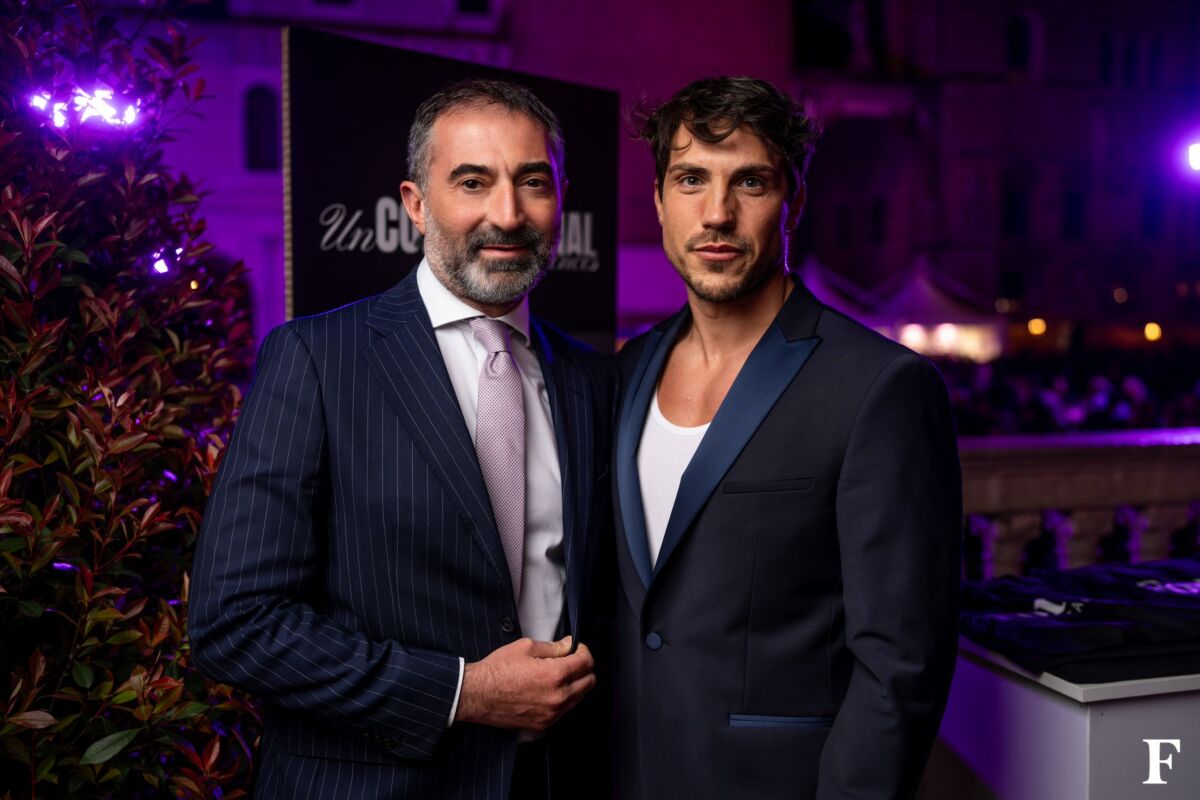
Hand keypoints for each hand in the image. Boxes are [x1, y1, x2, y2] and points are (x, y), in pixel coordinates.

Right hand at [454, 636, 594, 730]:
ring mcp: (552, 713)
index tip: (576, 648)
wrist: (477, 694)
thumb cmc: (498, 669)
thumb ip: (553, 647)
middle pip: (589, 681)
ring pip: (580, 697)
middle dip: (583, 668)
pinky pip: (565, 711)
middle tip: (571, 660)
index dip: (583, 651)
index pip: (587, 662)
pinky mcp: (544, 724)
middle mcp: (558, 696)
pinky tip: (550, 690)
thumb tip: (569, 646)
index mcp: (555, 674)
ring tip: (558, 675)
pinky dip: (564, 699)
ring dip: (576, 684)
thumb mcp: (526, 647)